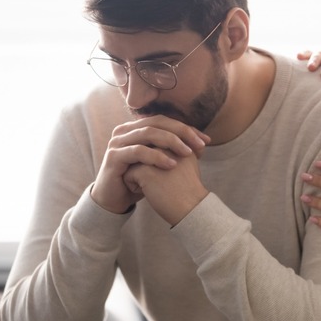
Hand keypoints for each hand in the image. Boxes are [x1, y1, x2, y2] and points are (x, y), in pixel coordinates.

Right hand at [90, 115, 209, 214]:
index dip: (186, 129)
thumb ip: (175, 150)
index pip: (165, 121)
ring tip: (188, 153)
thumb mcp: (160, 162)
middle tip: (200, 144)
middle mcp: (125, 130)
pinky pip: (138, 152)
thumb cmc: (140, 180)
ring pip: (148, 133)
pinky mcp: (113, 157)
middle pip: (158, 123)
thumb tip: (203, 143)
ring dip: (171, 142)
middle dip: (182, 132)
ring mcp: (117, 142)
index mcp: (136, 128)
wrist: (115, 199)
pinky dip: (156, 156)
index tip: (206, 141)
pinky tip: (171, 165)